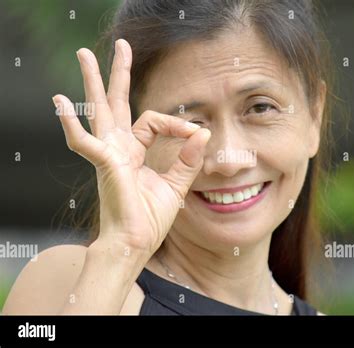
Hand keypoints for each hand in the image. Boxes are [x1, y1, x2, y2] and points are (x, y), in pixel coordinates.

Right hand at [53, 39, 210, 255]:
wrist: (135, 243)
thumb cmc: (150, 218)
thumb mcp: (175, 185)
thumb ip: (187, 160)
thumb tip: (203, 132)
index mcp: (134, 151)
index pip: (153, 122)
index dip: (177, 124)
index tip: (196, 134)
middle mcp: (118, 148)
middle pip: (117, 103)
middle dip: (118, 74)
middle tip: (121, 45)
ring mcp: (108, 154)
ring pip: (98, 110)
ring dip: (91, 82)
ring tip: (83, 54)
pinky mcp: (104, 164)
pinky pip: (84, 141)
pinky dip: (70, 123)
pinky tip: (60, 101)